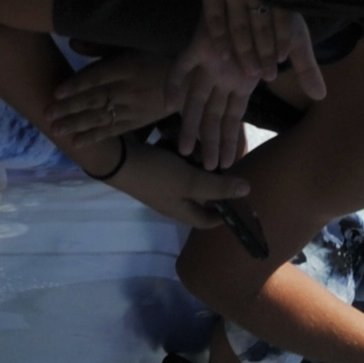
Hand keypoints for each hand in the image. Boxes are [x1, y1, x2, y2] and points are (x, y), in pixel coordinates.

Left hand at [46, 48, 184, 145]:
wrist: (192, 79)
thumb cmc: (160, 53)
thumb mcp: (134, 42)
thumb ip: (102, 46)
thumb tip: (72, 44)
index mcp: (128, 65)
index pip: (97, 77)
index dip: (76, 85)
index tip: (55, 93)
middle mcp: (129, 88)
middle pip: (95, 99)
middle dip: (69, 108)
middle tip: (47, 115)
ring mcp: (134, 107)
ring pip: (101, 117)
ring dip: (77, 124)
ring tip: (55, 130)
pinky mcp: (139, 122)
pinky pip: (114, 131)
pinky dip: (96, 137)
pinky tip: (77, 143)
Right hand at [79, 136, 255, 231]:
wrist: (116, 158)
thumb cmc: (155, 174)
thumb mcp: (190, 181)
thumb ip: (217, 187)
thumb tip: (247, 190)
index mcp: (182, 211)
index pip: (207, 221)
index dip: (225, 215)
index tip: (240, 199)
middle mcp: (173, 201)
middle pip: (201, 196)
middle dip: (214, 181)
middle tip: (224, 164)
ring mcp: (163, 184)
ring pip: (190, 177)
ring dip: (199, 164)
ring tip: (206, 149)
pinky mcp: (155, 167)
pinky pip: (177, 163)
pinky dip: (184, 154)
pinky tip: (187, 141)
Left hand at [172, 0, 321, 167]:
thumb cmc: (278, 10)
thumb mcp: (296, 43)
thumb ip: (306, 70)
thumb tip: (321, 95)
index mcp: (243, 77)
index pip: (234, 117)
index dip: (231, 140)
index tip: (230, 164)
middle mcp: (224, 74)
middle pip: (213, 115)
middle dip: (210, 142)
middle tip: (207, 169)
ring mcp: (210, 60)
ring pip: (195, 100)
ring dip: (191, 125)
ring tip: (186, 152)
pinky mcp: (199, 43)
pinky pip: (181, 66)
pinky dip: (173, 83)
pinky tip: (168, 105)